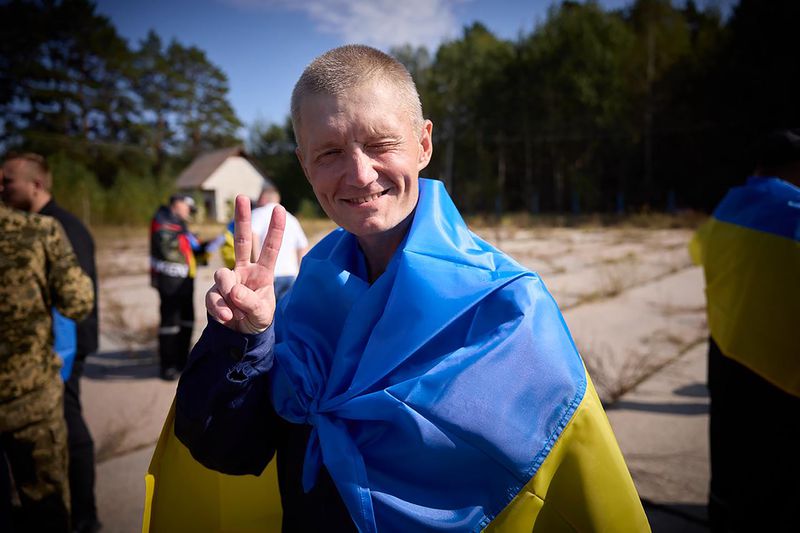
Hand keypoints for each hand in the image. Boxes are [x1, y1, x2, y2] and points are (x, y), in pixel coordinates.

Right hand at [206, 195, 284, 332]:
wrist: (241, 336)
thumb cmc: (257, 319)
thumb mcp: (262, 314)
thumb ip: (250, 302)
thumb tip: (232, 290)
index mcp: (263, 273)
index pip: (270, 249)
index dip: (275, 230)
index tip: (279, 208)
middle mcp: (244, 271)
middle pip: (242, 241)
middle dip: (241, 218)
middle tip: (241, 196)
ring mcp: (228, 280)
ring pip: (222, 276)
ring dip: (229, 297)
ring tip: (236, 313)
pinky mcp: (214, 292)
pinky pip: (213, 297)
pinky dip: (219, 309)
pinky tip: (228, 318)